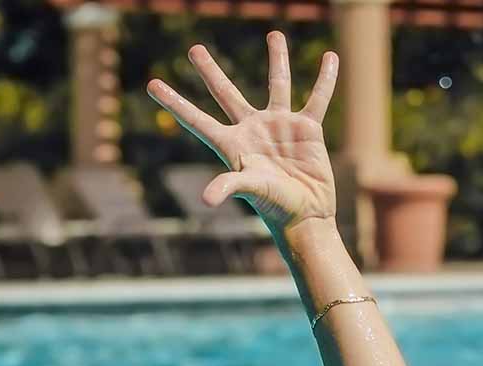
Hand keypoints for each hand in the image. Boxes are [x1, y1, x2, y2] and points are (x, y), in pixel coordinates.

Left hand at [147, 32, 338, 231]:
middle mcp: (252, 129)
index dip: (174, 102)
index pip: (196, 118)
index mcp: (231, 143)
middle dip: (209, 71)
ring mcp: (280, 125)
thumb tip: (207, 200)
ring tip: (275, 34)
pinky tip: (331, 57)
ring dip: (277, 58)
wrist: (307, 213)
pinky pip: (317, 98)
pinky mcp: (307, 128)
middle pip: (225, 93)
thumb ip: (229, 186)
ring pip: (277, 84)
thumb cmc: (275, 205)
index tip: (152, 84)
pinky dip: (325, 79)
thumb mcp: (251, 189)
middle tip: (194, 49)